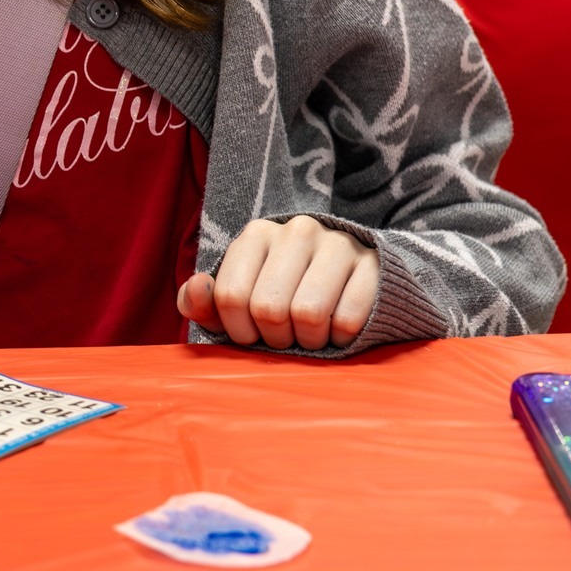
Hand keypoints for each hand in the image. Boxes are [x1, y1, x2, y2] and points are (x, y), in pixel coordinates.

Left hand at [177, 216, 379, 350]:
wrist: (350, 276)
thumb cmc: (281, 292)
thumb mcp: (238, 295)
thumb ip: (204, 300)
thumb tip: (197, 288)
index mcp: (256, 234)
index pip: (230, 297)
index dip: (239, 330)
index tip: (251, 333)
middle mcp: (296, 230)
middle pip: (269, 309)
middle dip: (275, 338)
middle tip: (285, 336)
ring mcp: (338, 244)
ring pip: (309, 314)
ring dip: (308, 340)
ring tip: (310, 333)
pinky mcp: (373, 265)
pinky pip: (348, 320)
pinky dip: (340, 339)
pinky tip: (338, 330)